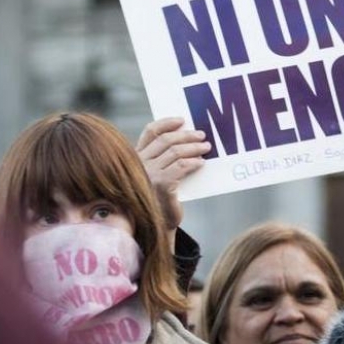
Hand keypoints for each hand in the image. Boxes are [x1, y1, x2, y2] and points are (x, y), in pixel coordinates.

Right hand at [136, 118, 210, 233]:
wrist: (161, 223)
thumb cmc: (162, 196)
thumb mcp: (160, 172)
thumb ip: (165, 157)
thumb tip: (188, 136)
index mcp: (137, 156)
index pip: (150, 132)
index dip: (167, 123)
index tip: (182, 120)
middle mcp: (140, 163)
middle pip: (166, 140)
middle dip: (186, 135)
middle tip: (202, 135)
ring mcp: (149, 174)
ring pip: (175, 152)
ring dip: (194, 148)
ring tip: (206, 148)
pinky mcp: (161, 185)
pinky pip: (181, 167)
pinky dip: (193, 162)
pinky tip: (201, 163)